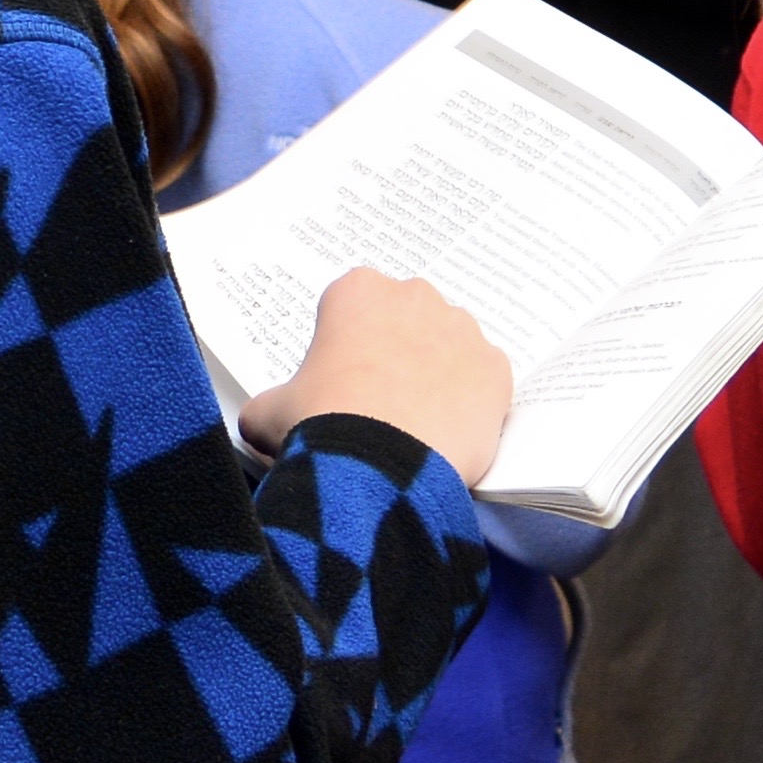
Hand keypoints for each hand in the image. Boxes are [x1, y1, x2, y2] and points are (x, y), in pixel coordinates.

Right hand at [249, 267, 510, 486]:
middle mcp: (415, 297)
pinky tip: (449, 432)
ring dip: (437, 372)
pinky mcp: (496, 369)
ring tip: (416, 421)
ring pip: (450, 346)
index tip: (343, 378)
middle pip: (407, 319)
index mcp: (358, 292)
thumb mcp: (267, 412)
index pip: (354, 308)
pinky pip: (484, 381)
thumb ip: (271, 402)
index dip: (348, 344)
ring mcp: (462, 330)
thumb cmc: (320, 427)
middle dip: (398, 350)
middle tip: (380, 399)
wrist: (378, 470)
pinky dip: (472, 402)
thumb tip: (266, 418)